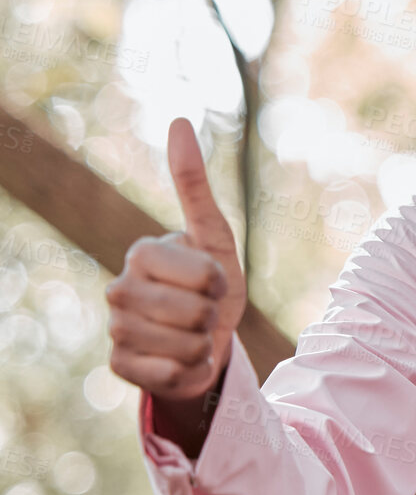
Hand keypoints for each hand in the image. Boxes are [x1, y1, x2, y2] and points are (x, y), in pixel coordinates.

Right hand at [106, 117, 246, 401]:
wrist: (204, 341)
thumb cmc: (212, 287)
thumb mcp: (217, 239)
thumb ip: (195, 186)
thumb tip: (179, 119)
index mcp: (144, 252)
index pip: (205, 275)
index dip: (221, 283)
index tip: (214, 281)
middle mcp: (119, 288)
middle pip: (195, 311)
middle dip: (214, 316)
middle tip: (204, 312)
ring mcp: (115, 328)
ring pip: (185, 345)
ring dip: (203, 344)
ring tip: (193, 335)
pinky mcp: (119, 365)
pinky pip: (171, 374)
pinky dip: (190, 371)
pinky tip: (181, 362)